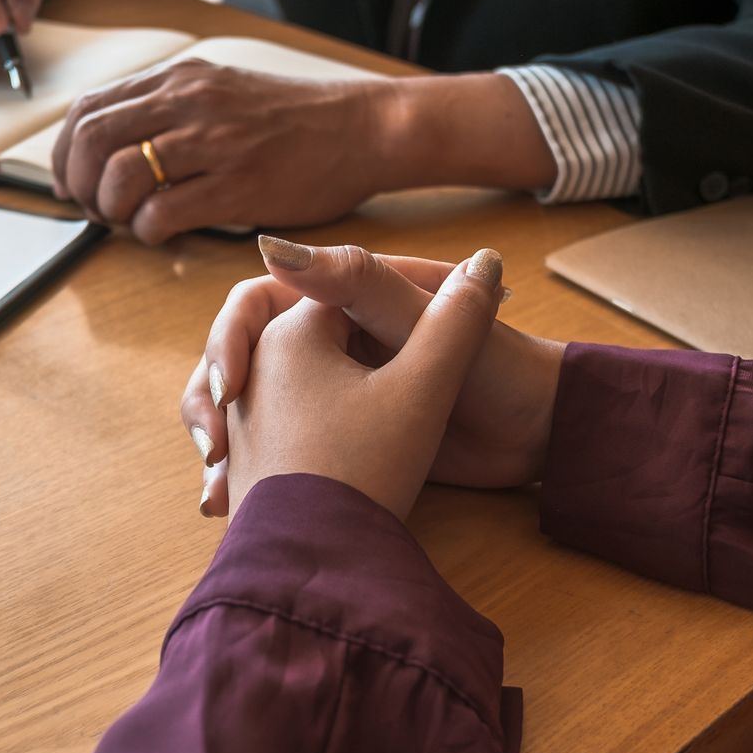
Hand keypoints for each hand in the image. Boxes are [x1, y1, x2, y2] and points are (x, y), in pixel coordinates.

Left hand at [48, 60, 396, 243]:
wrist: (361, 130)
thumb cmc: (294, 121)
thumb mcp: (222, 92)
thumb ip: (170, 110)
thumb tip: (113, 147)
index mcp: (179, 79)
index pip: (89, 109)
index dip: (65, 153)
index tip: (71, 182)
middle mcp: (188, 101)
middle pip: (92, 141)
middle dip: (79, 185)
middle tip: (95, 210)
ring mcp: (213, 142)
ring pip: (120, 176)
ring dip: (111, 211)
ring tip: (130, 223)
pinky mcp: (237, 185)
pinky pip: (163, 211)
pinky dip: (148, 231)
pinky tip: (163, 234)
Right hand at [183, 239, 564, 516]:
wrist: (540, 435)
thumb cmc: (498, 366)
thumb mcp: (419, 321)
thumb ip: (354, 281)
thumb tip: (269, 243)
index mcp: (341, 297)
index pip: (254, 304)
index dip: (228, 342)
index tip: (229, 389)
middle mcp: (328, 337)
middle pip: (240, 360)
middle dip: (212, 404)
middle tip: (214, 450)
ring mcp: (332, 389)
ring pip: (250, 411)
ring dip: (225, 446)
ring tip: (215, 491)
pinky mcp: (342, 434)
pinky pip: (278, 451)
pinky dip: (249, 477)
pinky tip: (227, 509)